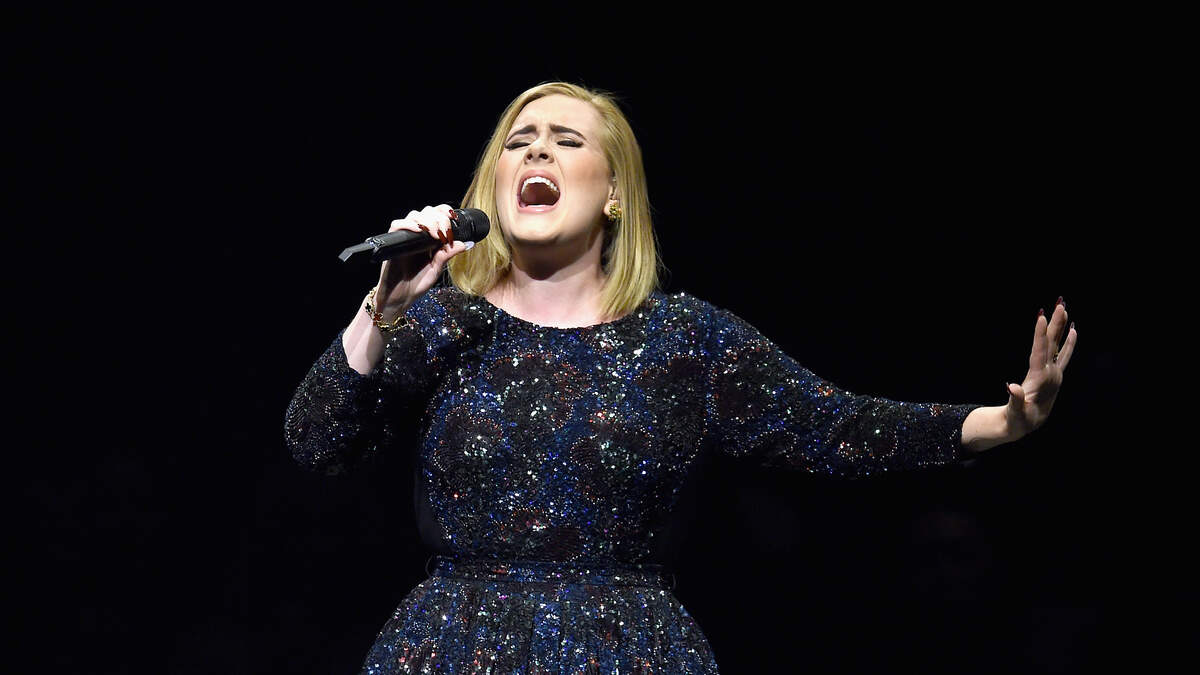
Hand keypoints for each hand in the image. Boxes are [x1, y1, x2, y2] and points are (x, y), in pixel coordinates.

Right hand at [374, 204, 471, 315]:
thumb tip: (467, 243)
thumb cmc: (417, 284)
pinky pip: (397, 225)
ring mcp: (405, 238)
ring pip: (414, 215)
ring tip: (434, 234)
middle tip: (444, 233)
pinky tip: (418, 231)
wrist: (400, 297)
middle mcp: (417, 235)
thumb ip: (448, 255)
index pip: (437, 215)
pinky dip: (408, 224)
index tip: (453, 219)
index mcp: (429, 239)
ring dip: (426, 220)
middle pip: (427, 211)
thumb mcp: (436, 269)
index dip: (444, 212)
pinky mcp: (392, 242)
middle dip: (438, 218)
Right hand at [1004, 297, 1077, 439]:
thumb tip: (1011, 387)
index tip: (1041, 316)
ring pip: (1059, 346)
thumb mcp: (1015, 413)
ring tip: (1064, 309)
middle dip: (1056, 324)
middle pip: (1053, 344)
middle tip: (1060, 304)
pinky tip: (1074, 330)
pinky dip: (1069, 342)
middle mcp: (1050, 374)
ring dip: (1061, 327)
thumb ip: (1015, 400)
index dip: (1040, 334)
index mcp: (1040, 380)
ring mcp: (1055, 374)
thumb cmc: (1018, 420)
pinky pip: (1064, 355)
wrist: (1026, 426)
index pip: (1040, 352)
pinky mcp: (1055, 375)